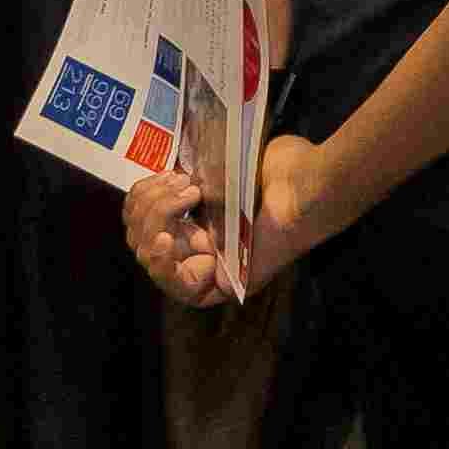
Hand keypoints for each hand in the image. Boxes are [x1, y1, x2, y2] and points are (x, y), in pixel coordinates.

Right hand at [119, 132, 330, 304]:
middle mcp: (201, 247)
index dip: (143, 197)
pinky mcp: (220, 287)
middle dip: (148, 206)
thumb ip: (199, 169)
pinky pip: (174, 284)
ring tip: (185, 202)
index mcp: (202, 219)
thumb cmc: (282, 170)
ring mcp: (209, 270)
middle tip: (182, 186)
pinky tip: (165, 238)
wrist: (307, 188)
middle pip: (141, 238)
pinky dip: (160, 261)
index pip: (146, 220)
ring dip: (154, 222)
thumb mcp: (228, 161)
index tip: (167, 174)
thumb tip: (172, 171)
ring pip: (150, 257)